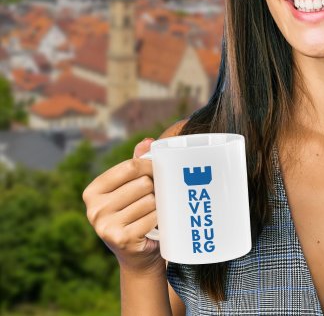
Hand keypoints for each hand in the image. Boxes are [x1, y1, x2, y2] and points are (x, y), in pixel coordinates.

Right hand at [83, 138, 162, 273]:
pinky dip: (157, 220)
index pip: (130, 166)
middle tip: (151, 199)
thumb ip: (136, 163)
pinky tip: (151, 227)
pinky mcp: (121, 239)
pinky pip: (152, 217)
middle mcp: (94, 209)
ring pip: (150, 200)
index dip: (149, 166)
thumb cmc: (134, 212)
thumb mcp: (130, 187)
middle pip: (142, 183)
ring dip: (156, 206)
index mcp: (93, 191)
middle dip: (153, 189)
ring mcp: (105, 226)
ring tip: (149, 214)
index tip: (155, 172)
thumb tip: (148, 142)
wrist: (137, 254)